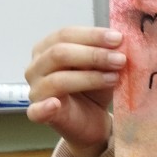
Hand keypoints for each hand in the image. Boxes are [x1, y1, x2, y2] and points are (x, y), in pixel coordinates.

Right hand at [25, 26, 125, 156]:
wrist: (93, 121)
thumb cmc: (94, 89)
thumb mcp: (102, 67)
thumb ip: (106, 54)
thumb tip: (121, 41)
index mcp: (47, 48)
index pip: (66, 35)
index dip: (92, 35)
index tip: (118, 39)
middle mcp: (36, 66)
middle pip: (60, 53)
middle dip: (94, 55)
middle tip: (121, 59)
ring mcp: (35, 90)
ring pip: (58, 79)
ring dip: (90, 78)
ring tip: (114, 78)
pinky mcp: (38, 113)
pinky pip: (37, 111)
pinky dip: (45, 107)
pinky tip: (55, 104)